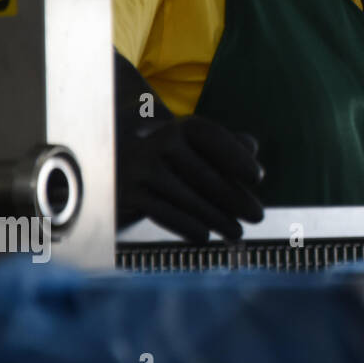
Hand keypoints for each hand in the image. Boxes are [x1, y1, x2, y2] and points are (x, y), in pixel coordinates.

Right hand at [114, 52, 264, 242]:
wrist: (104, 169)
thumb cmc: (162, 159)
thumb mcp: (188, 149)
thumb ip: (220, 145)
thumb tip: (252, 146)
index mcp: (174, 125)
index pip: (211, 137)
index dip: (236, 156)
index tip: (259, 178)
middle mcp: (154, 141)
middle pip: (203, 172)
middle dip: (234, 197)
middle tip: (258, 216)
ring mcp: (137, 167)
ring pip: (186, 196)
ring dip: (216, 217)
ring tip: (238, 233)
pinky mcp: (124, 193)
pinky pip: (163, 212)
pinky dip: (186, 225)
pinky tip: (205, 237)